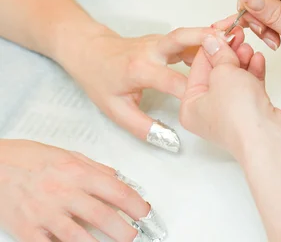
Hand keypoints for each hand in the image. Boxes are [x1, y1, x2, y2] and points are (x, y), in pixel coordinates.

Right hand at [0, 139, 159, 241]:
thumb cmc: (27, 158)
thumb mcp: (65, 154)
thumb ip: (92, 167)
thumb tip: (114, 178)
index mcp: (75, 172)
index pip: (115, 190)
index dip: (135, 203)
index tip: (144, 211)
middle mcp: (63, 192)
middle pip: (102, 215)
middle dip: (124, 230)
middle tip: (134, 235)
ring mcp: (45, 214)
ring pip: (79, 236)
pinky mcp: (28, 231)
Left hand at [56, 25, 244, 149]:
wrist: (89, 52)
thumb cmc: (101, 79)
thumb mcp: (115, 110)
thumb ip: (144, 127)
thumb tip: (171, 141)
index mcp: (139, 69)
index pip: (172, 80)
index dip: (194, 89)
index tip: (214, 98)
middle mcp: (151, 50)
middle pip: (181, 38)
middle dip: (206, 38)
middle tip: (231, 40)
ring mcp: (159, 41)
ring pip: (188, 34)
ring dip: (212, 35)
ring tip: (238, 37)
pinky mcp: (165, 39)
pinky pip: (188, 38)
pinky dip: (207, 37)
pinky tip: (225, 39)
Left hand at [180, 30, 280, 157]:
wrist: (270, 139)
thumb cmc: (239, 117)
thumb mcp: (222, 73)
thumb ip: (219, 53)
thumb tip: (214, 41)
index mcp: (191, 106)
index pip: (197, 68)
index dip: (209, 46)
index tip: (219, 31)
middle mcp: (209, 112)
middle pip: (215, 72)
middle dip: (227, 52)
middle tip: (235, 35)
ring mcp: (231, 112)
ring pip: (234, 78)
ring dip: (241, 60)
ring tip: (247, 46)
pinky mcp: (252, 112)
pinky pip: (249, 85)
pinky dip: (253, 71)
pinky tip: (257, 59)